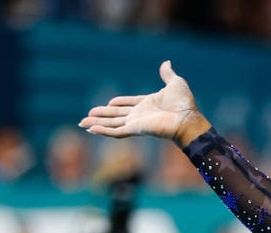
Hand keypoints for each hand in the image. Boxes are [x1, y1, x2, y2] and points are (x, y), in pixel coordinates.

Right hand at [79, 61, 209, 146]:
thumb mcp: (175, 83)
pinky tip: (91, 129)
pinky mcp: (136, 130)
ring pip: (112, 124)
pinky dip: (103, 131)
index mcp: (148, 104)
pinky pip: (116, 131)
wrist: (187, 118)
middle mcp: (141, 115)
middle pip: (117, 115)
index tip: (109, 103)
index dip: (119, 103)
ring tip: (83, 123)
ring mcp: (137, 123)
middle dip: (102, 115)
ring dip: (97, 123)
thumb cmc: (184, 104)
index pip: (129, 104)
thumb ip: (167, 74)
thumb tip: (166, 62)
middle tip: (88, 115)